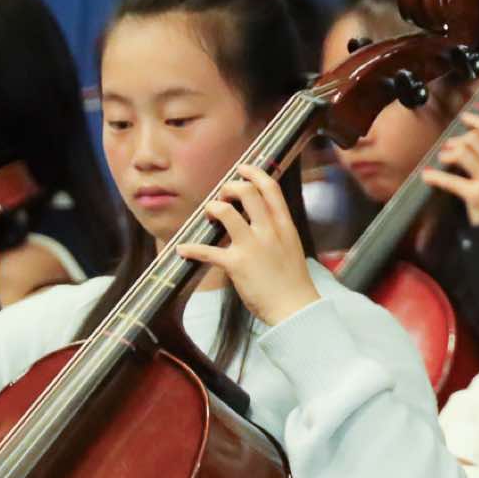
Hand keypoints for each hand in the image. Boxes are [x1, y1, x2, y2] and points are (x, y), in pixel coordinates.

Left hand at [177, 164, 319, 326]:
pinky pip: (207, 250)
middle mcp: (269, 231)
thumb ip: (277, 231)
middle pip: (246, 192)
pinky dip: (191, 249)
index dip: (254, 173)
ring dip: (211, 209)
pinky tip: (183, 249)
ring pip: (225, 212)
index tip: (242, 169)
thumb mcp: (292, 248)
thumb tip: (260, 221)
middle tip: (222, 196)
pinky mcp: (236, 264)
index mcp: (284, 226)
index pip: (271, 188)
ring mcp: (252, 246)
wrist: (296, 309)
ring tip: (209, 215)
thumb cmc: (293, 282)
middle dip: (229, 188)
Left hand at [424, 110, 478, 226]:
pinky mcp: (476, 196)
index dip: (477, 121)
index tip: (464, 117)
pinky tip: (427, 176)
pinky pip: (451, 181)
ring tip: (442, 161)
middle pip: (474, 139)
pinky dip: (435, 177)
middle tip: (448, 149)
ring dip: (448, 154)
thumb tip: (475, 151)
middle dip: (457, 141)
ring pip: (463, 152)